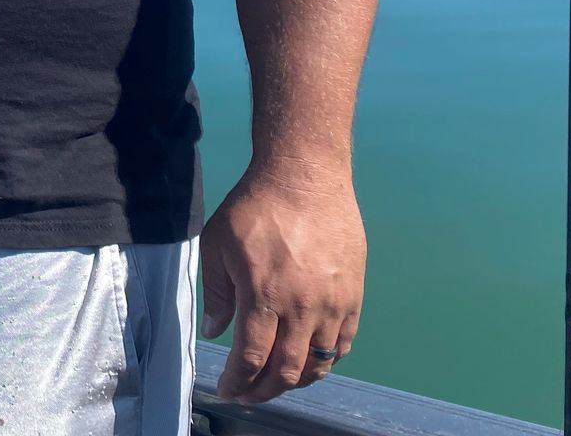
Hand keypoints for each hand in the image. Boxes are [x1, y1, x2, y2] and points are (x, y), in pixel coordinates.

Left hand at [199, 164, 365, 403]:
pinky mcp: (353, 295)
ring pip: (318, 363)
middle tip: (250, 393)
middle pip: (287, 370)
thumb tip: (216, 330)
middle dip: (264, 390)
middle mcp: (302, 306)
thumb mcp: (217, 243)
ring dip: (296, 380)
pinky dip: (326, 361)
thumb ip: (217, 291)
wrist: (305, 176)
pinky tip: (310, 359)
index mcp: (264, 295)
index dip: (239, 382)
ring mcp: (333, 303)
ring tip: (278, 380)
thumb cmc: (254, 206)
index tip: (229, 390)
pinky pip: (344, 343)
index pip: (251, 357)